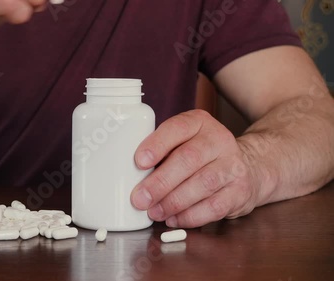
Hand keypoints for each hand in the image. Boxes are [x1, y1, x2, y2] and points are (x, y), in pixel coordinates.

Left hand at [130, 109, 261, 227]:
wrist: (248, 167)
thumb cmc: (201, 156)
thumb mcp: (183, 141)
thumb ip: (161, 152)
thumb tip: (129, 175)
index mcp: (199, 123)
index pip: (177, 128)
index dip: (157, 144)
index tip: (139, 161)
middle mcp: (219, 140)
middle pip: (189, 159)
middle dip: (161, 182)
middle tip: (140, 198)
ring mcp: (233, 166)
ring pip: (203, 183)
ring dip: (173, 201)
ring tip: (154, 212)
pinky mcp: (239, 192)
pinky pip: (214, 207)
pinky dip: (190, 216)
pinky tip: (173, 219)